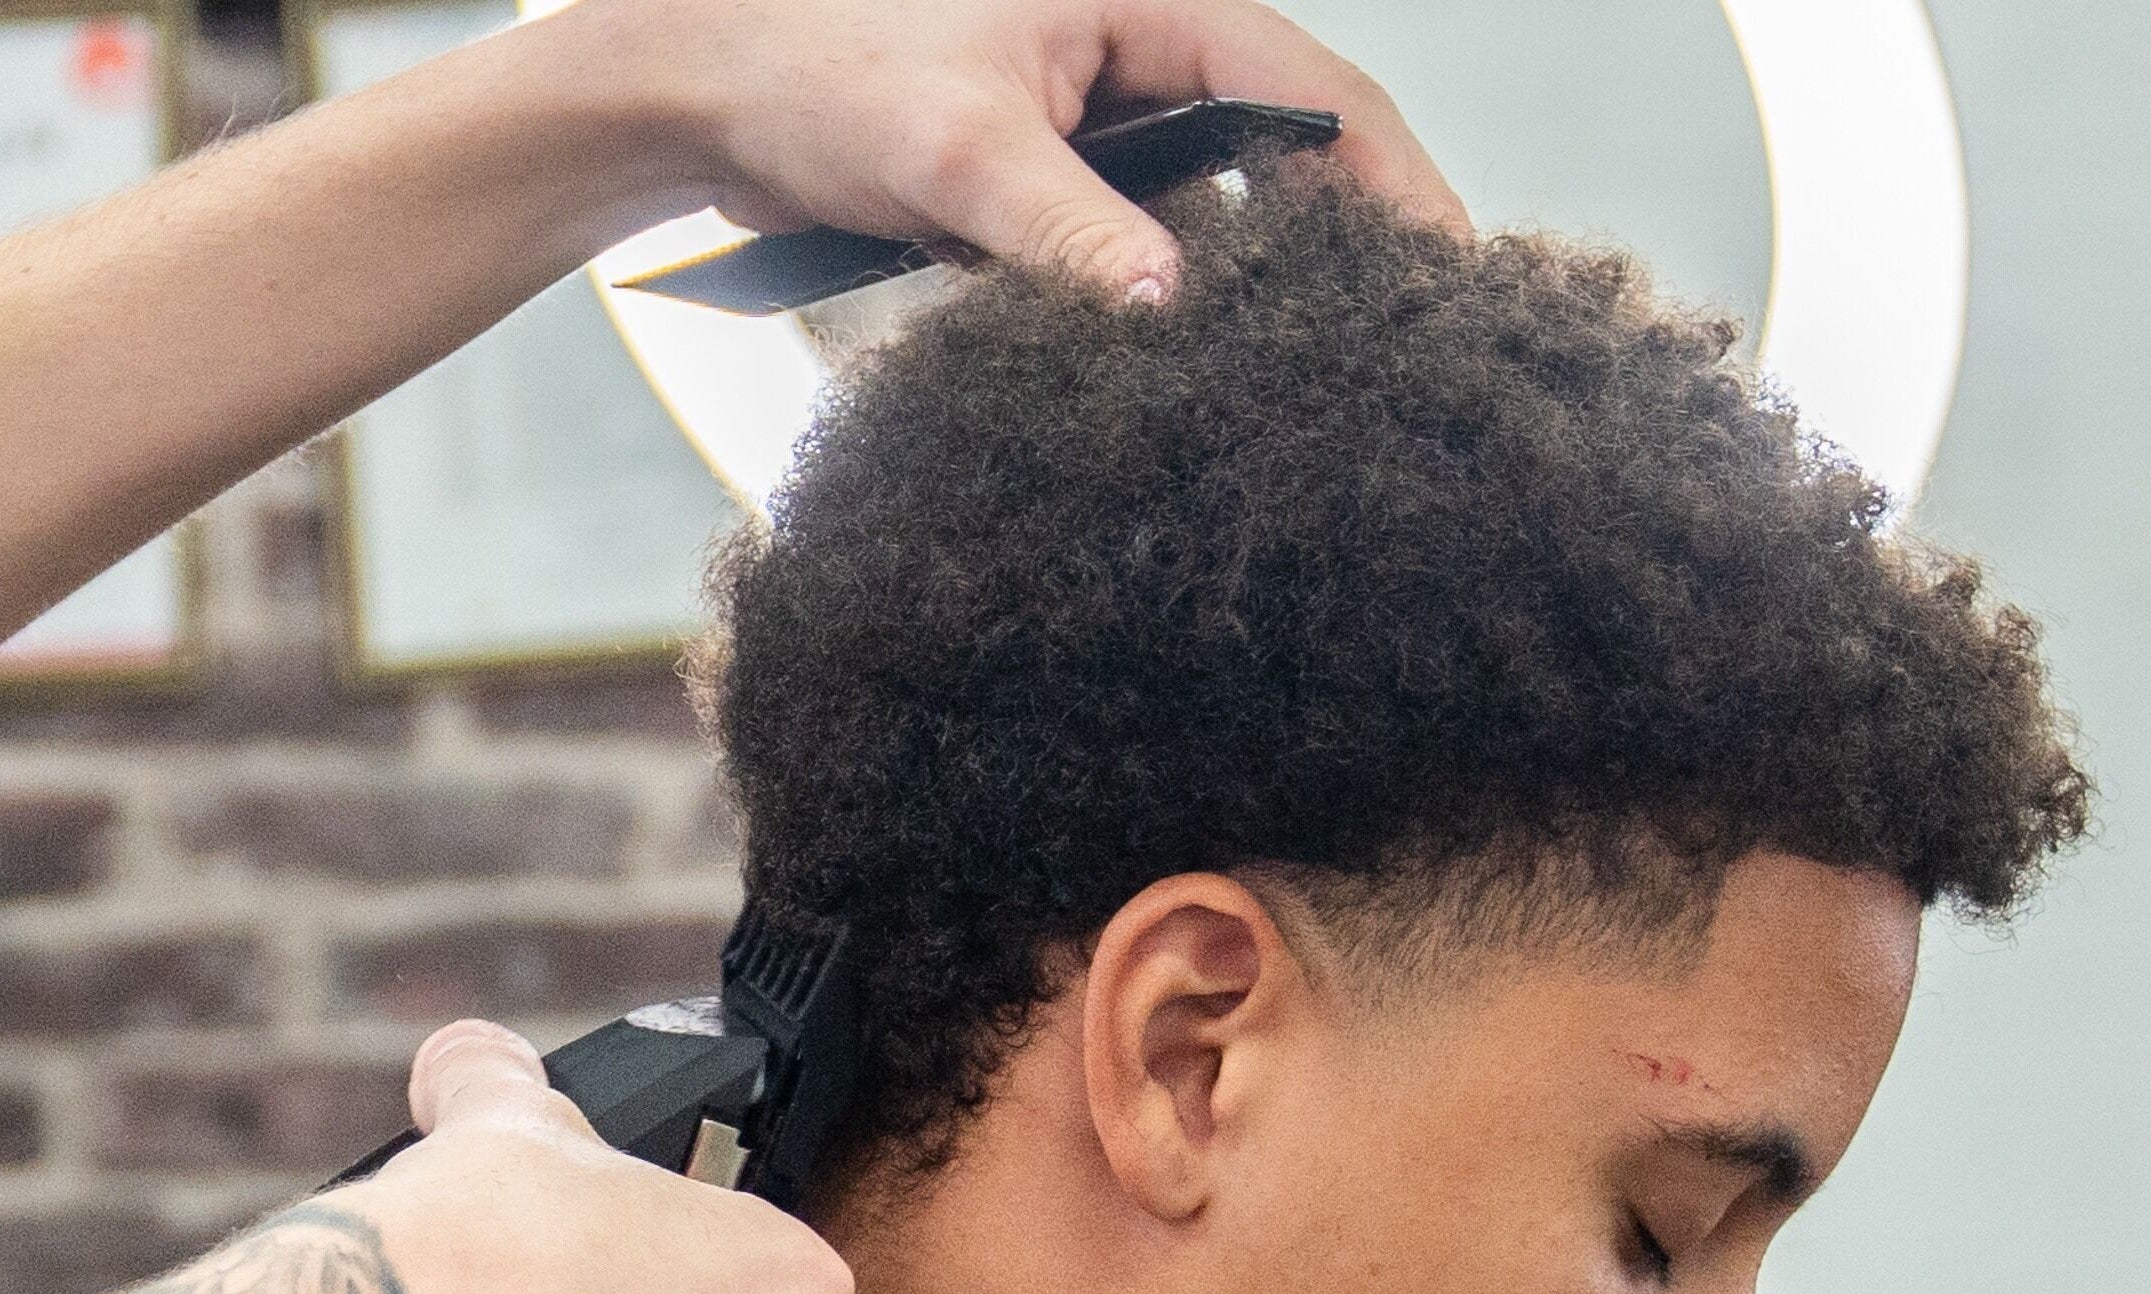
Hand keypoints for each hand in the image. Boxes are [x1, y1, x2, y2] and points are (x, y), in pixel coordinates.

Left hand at [559, 0, 1468, 295]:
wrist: (697, 89)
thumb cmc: (814, 65)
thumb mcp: (956, 152)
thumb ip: (1071, 233)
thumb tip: (1174, 318)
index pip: (1315, 98)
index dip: (1396, 188)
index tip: (1452, 276)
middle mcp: (1137, 51)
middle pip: (1286, 158)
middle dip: (1343, 250)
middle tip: (1403, 355)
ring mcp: (1096, 120)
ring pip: (1212, 215)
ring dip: (1248, 294)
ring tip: (1308, 386)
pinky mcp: (1049, 181)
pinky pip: (1137, 250)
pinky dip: (1161, 308)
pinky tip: (1187, 378)